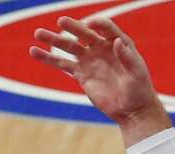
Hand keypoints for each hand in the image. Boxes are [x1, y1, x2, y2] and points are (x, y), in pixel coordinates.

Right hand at [30, 16, 159, 123]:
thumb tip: (117, 42)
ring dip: (53, 39)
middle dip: (73, 27)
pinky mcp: (81, 74)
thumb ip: (128, 57)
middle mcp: (101, 48)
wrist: (132, 110)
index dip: (98, 24)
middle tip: (61, 22)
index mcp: (118, 44)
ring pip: (68, 46)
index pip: (106, 27)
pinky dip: (48, 58)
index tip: (91, 25)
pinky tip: (34, 51)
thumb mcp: (138, 73)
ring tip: (38, 33)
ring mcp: (89, 60)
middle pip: (84, 33)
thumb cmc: (139, 90)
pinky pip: (62, 63)